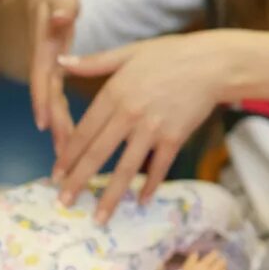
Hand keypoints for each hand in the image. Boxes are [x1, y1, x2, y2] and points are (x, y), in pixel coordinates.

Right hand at [7, 0, 81, 154]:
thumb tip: (61, 17)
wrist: (40, 2)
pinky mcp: (55, 77)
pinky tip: (70, 144)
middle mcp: (43, 64)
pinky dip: (64, 122)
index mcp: (44, 46)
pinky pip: (58, 103)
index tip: (44, 122)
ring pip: (52, 105)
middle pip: (47, 98)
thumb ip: (61, 7)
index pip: (42, 75)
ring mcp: (48, 72)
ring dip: (59, 130)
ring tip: (65, 159)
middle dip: (55, 126)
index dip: (42, 98)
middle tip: (63, 153)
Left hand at [53, 32, 227, 222]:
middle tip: (64, 202)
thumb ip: (94, 62)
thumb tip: (61, 63)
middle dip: (78, 181)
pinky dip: (150, 186)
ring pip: (126, 168)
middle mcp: (130, 115)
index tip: (55, 175)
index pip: (83, 132)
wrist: (212, 64)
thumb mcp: (129, 52)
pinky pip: (159, 168)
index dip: (68, 156)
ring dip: (111, 195)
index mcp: (114, 94)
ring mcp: (153, 129)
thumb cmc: (171, 54)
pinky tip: (140, 201)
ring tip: (99, 217)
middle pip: (98, 154)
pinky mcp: (175, 138)